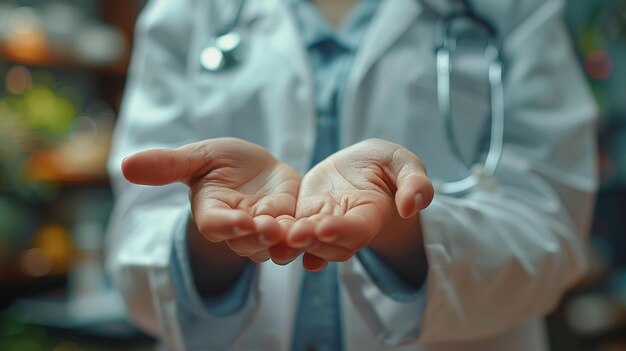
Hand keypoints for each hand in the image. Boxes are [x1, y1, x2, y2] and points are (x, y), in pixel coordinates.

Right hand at [121, 137, 300, 262]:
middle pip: (247, 242)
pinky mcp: (290, 224)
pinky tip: (318, 229)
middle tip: (269, 227)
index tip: (238, 221)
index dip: (226, 226)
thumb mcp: (199, 156)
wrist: (256, 167)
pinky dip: (306, 236)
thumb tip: (125, 165)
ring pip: (274, 245)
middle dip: (258, 237)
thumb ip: (168, 165)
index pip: (216, 226)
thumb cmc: (222, 162)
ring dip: (285, 241)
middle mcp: (238, 229)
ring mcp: (265, 230)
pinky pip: (298, 237)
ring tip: (295, 231)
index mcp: (213, 213)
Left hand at [286, 139, 433, 270]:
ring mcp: (325, 224)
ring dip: (293, 246)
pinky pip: (293, 233)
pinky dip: (282, 240)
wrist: (362, 164)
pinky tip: (269, 240)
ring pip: (309, 244)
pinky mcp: (306, 218)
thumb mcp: (405, 163)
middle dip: (312, 242)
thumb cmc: (387, 163)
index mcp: (372, 214)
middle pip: (331, 244)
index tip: (325, 228)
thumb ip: (415, 183)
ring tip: (277, 241)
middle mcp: (347, 227)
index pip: (358, 229)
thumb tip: (411, 207)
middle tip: (294, 235)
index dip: (343, 230)